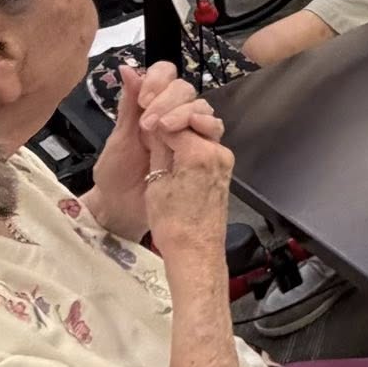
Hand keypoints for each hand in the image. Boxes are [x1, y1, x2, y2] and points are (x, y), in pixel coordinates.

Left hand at [90, 62, 223, 240]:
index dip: (159, 79)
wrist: (122, 209)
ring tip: (163, 131)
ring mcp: (188, 132)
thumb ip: (128, 104)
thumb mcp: (118, 137)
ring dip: (184, 113)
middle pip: (185, 89)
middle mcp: (172, 115)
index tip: (144, 99)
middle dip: (168, 99)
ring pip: (201, 107)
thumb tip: (127, 68)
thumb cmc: (116, 175)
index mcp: (150, 105)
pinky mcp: (201, 151)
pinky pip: (213, 130)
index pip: (166, 74)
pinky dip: (205, 126)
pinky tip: (191, 133)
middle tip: (148, 123)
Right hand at [142, 99, 234, 269]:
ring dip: (182, 125)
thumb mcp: (157, 182)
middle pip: (195, 118)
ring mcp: (223, 161)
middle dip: (172, 115)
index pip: (176, 120)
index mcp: (200, 154)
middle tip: (152, 122)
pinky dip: (190, 139)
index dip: (157, 119)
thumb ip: (160, 149)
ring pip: (202, 129)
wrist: (196, 251)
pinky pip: (206, 144)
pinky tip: (174, 144)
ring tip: (161, 131)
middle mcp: (218, 154)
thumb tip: (157, 128)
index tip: (144, 122)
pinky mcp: (223, 170)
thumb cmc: (175, 226)